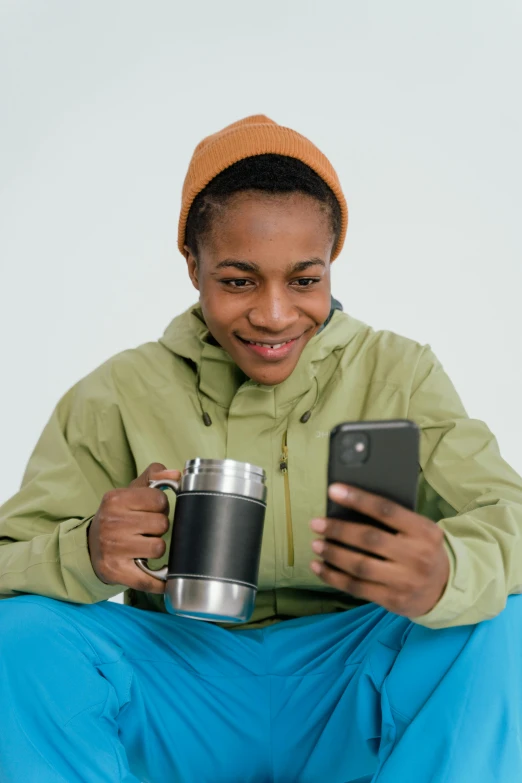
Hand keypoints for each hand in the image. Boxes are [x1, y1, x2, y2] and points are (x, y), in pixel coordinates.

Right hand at [88, 463, 180, 593]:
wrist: (90, 545)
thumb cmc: (118, 516)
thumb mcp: (132, 491)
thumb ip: (155, 476)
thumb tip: (176, 475)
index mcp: (116, 499)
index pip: (160, 499)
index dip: (161, 506)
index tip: (152, 510)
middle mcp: (111, 523)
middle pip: (162, 524)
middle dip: (159, 527)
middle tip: (147, 529)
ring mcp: (112, 548)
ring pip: (159, 548)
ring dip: (156, 548)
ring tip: (145, 546)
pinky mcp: (115, 571)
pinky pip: (149, 579)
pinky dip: (158, 580)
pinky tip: (159, 575)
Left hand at [309, 483, 449, 617]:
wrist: (445, 589)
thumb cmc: (423, 549)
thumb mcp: (420, 531)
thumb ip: (394, 520)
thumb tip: (349, 505)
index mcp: (424, 531)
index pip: (387, 510)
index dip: (358, 499)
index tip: (333, 490)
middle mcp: (417, 556)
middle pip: (370, 539)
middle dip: (338, 530)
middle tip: (316, 523)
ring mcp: (405, 581)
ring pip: (360, 566)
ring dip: (333, 554)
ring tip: (316, 544)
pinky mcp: (393, 600)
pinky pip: (357, 588)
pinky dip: (333, 577)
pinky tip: (319, 567)